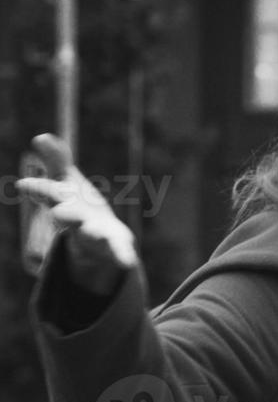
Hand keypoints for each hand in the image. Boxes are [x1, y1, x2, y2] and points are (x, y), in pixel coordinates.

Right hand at [15, 133, 136, 293]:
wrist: (94, 243)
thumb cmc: (76, 206)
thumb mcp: (65, 182)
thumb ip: (56, 160)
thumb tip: (41, 137)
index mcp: (63, 202)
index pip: (48, 192)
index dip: (38, 188)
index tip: (24, 185)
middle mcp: (75, 220)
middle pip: (68, 217)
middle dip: (65, 215)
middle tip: (60, 214)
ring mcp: (93, 236)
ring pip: (91, 236)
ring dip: (92, 235)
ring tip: (95, 235)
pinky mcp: (114, 247)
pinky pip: (119, 253)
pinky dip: (123, 257)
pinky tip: (129, 263)